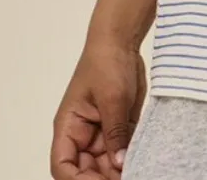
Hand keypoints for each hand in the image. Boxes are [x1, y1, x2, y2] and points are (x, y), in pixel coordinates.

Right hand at [50, 39, 146, 178]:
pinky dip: (131, 159)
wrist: (122, 41)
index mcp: (69, 127)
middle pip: (86, 171)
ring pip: (106, 165)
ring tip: (139, 171)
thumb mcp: (112, 98)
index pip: (63, 166)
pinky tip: (144, 163)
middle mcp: (83, 135)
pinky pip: (122, 152)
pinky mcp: (119, 128)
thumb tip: (119, 165)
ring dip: (120, 171)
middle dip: (104, 178)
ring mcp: (101, 133)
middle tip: (129, 177)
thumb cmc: (107, 62)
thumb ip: (115, 132)